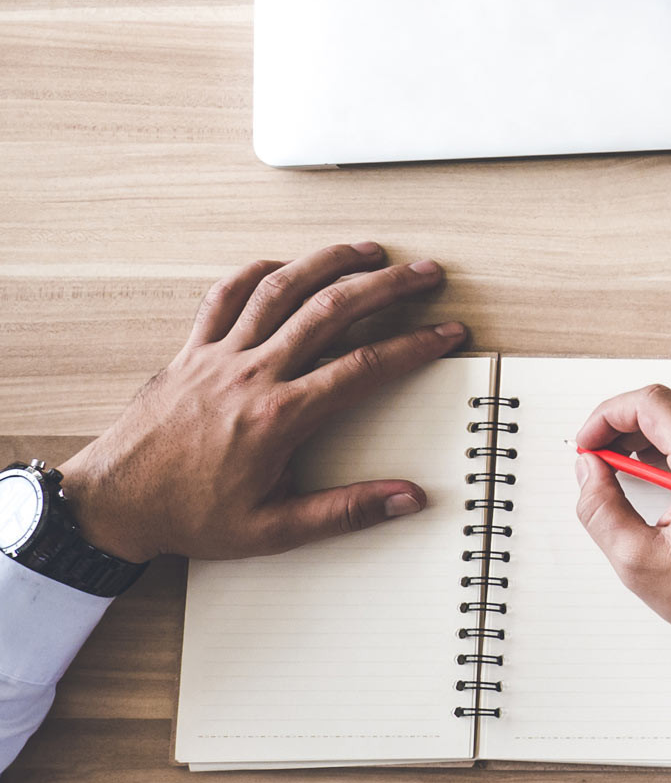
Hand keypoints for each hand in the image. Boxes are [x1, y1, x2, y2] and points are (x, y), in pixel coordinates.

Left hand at [55, 244, 464, 562]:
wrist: (112, 504)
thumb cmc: (188, 517)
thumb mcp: (273, 530)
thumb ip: (346, 512)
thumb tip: (407, 499)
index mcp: (278, 417)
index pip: (364, 367)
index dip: (414, 345)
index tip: (446, 332)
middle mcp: (252, 375)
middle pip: (332, 311)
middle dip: (388, 285)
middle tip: (425, 273)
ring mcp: (219, 356)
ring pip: (283, 289)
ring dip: (330, 262)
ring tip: (369, 251)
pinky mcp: (192, 350)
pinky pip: (225, 296)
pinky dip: (259, 272)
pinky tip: (288, 266)